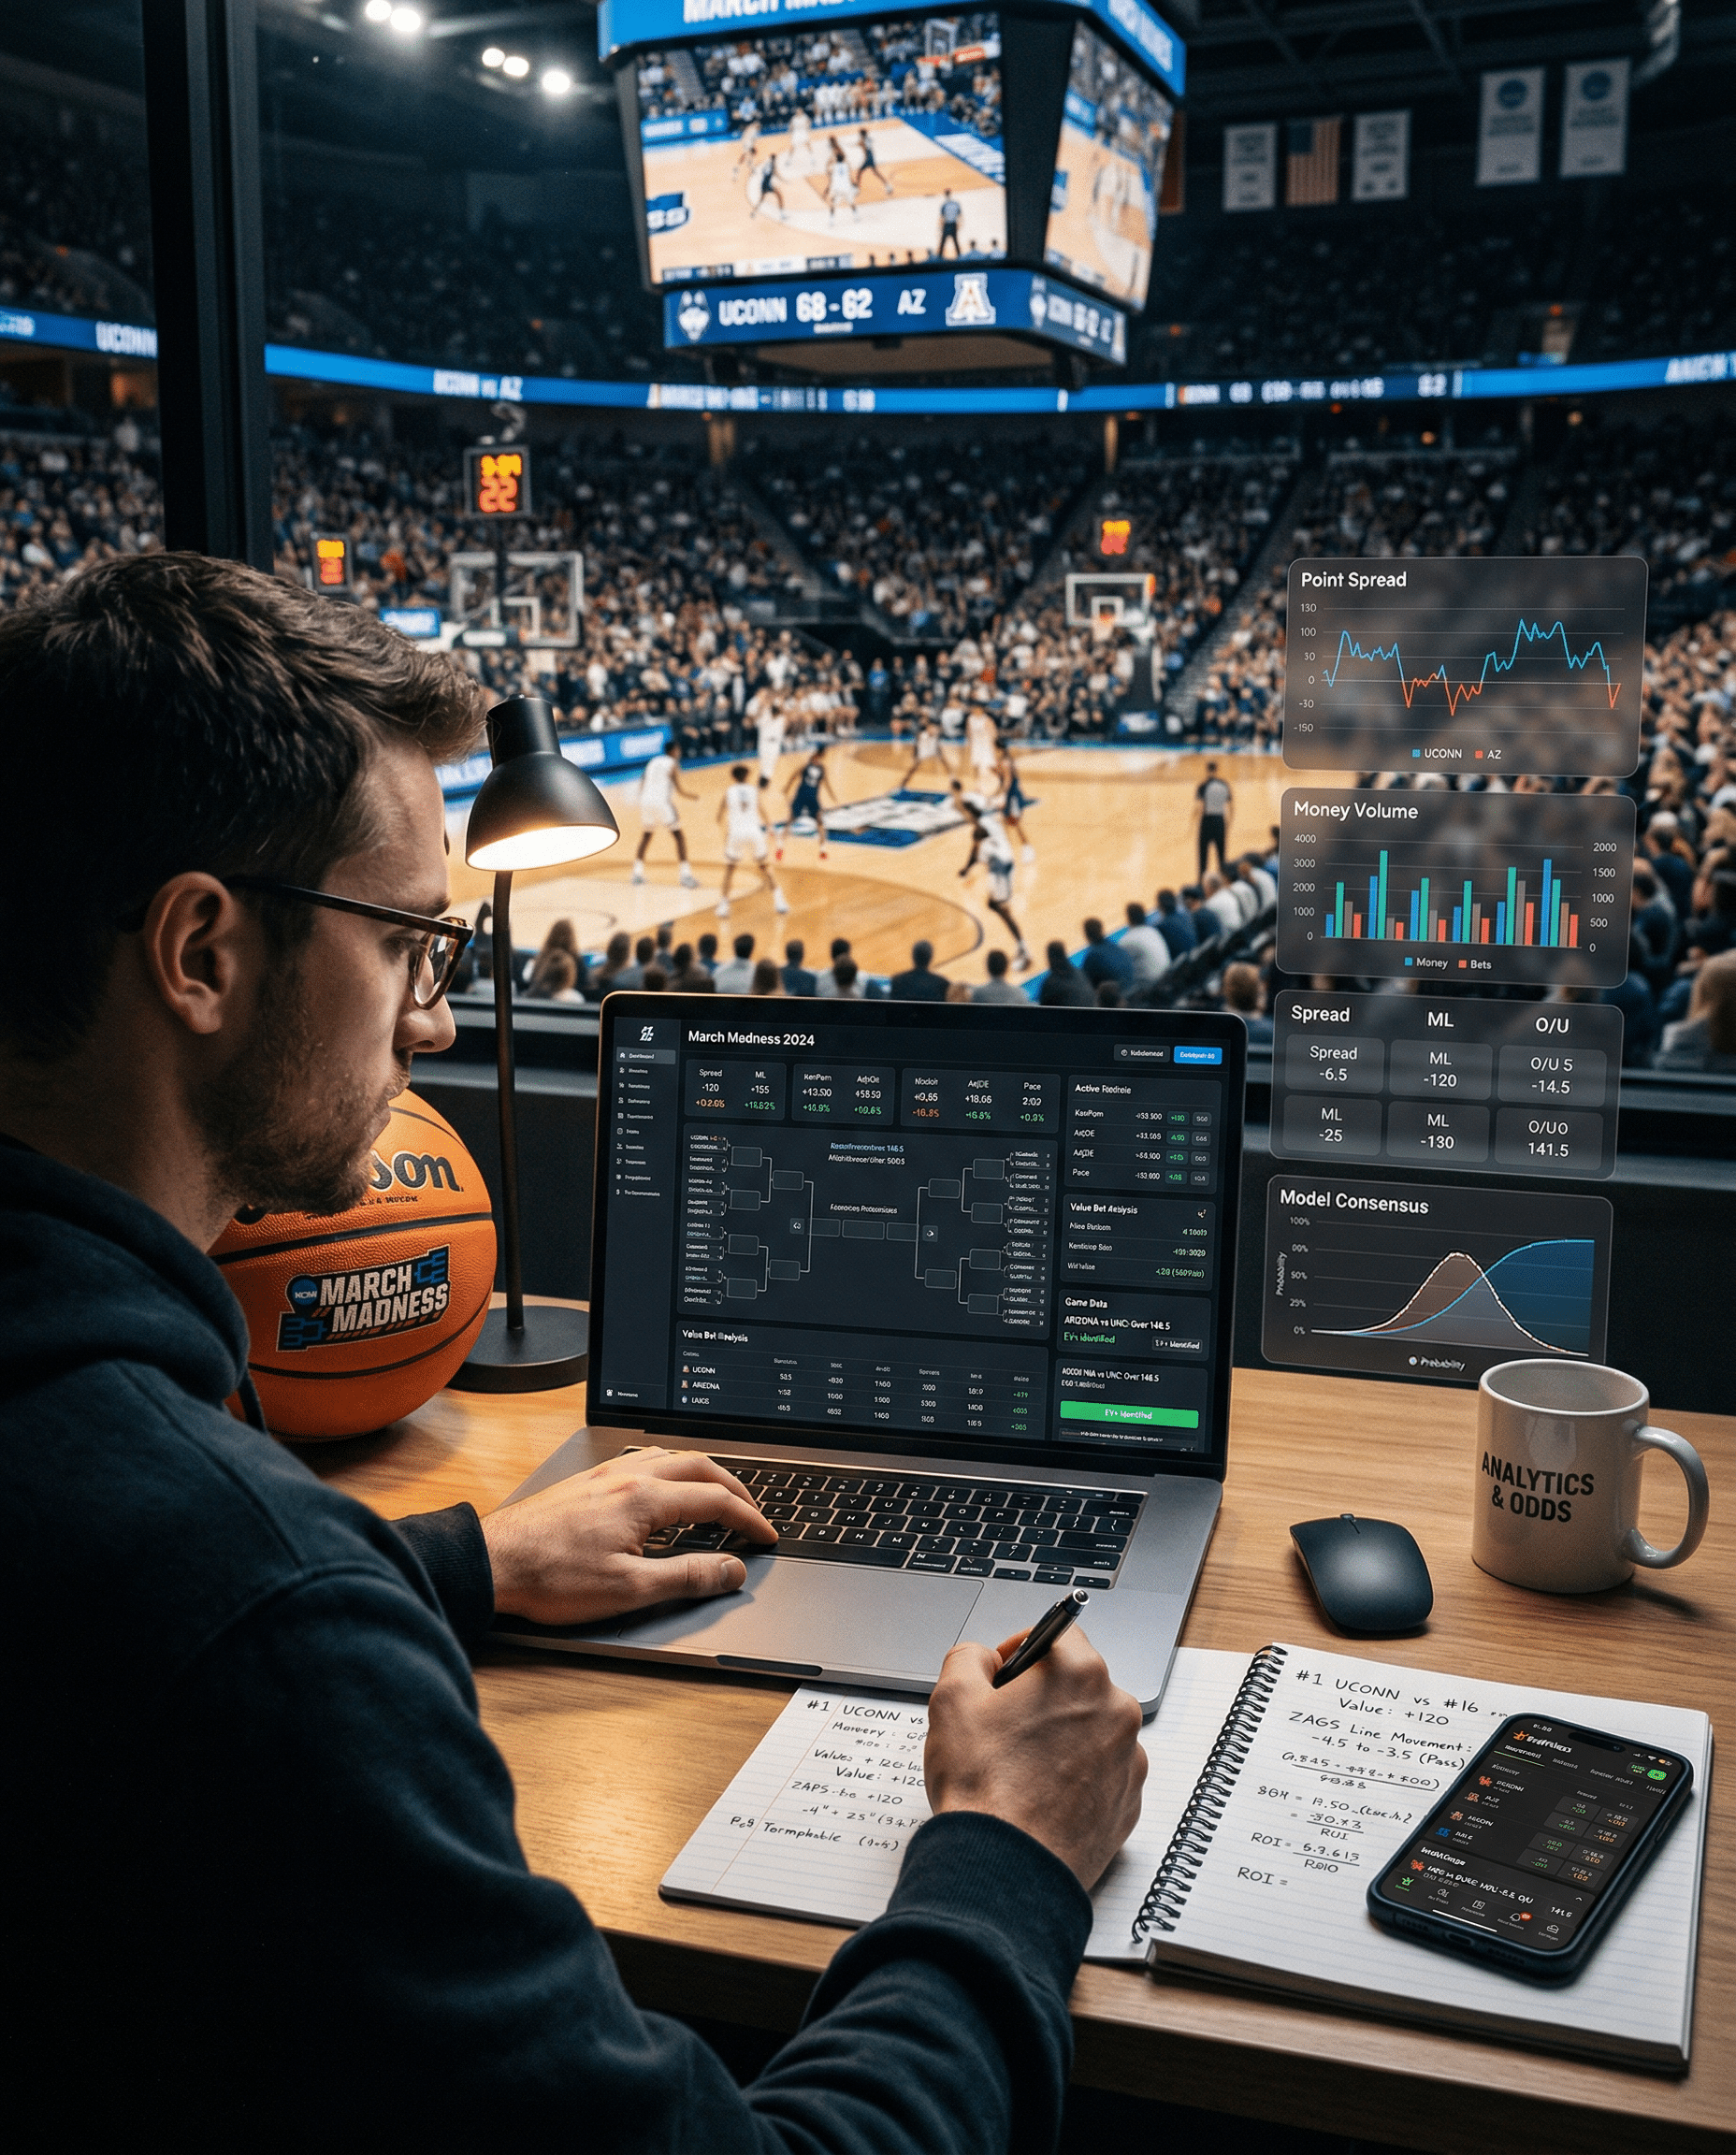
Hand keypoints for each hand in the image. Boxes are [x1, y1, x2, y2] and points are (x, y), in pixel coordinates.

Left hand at [481, 1448, 776, 1625]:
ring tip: (715, 1496)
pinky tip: (662, 1489)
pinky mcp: (585, 1483)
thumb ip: (687, 1576)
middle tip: (752, 1511)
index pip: (714, 1501)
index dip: (748, 1520)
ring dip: (702, 1473)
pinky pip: (642, 1462)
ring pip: (670, 1457)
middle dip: (734, 1487)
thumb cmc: (551, 1578)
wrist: (494, 1562)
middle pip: (699, 1466)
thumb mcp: (630, 1589)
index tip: (766, 1537)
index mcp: (644, 1499)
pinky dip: (670, 1471)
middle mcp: (627, 1477)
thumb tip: (731, 1570)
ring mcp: (604, 1475)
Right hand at [924, 1626, 1144, 1889]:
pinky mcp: (1128, 1802)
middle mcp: (1116, 1711)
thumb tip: (985, 1660)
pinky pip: (1101, 1773)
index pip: (1059, 1633)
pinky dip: (1076, 1776)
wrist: (1006, 1867)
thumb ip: (969, 1656)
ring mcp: (1128, 1760)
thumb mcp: (951, 1697)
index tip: (1005, 1671)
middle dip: (1042, 1697)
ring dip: (1061, 1737)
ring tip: (1020, 1767)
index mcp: (1080, 1674)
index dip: (1023, 1648)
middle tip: (1004, 1725)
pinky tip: (1040, 1794)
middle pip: (1077, 1683)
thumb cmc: (983, 1786)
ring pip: (1090, 1729)